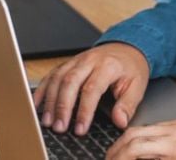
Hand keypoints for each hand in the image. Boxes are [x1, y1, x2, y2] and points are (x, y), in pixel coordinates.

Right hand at [34, 43, 149, 135]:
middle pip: (70, 82)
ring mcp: (76, 61)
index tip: (80, 128)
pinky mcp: (68, 63)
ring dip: (51, 100)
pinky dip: (43, 89)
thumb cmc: (130, 68)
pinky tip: (37, 104)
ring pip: (58, 78)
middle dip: (62, 106)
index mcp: (107, 66)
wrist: (125, 48)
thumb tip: (119, 121)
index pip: (92, 89)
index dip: (84, 110)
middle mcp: (89, 61)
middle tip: (60, 127)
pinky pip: (51, 74)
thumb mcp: (137, 86)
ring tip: (48, 121)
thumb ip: (127, 105)